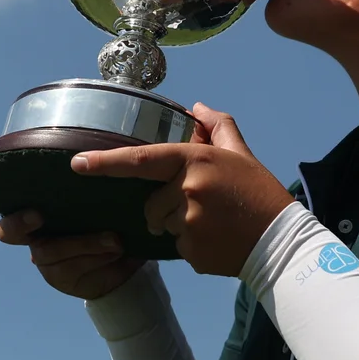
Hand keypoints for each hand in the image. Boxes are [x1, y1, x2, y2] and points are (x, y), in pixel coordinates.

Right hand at [0, 181, 143, 300]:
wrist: (129, 257)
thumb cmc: (108, 216)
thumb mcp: (102, 194)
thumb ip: (92, 174)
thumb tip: (89, 151)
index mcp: (37, 211)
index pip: (3, 196)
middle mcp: (34, 235)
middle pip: (9, 232)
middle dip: (18, 222)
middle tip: (38, 215)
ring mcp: (46, 261)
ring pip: (49, 252)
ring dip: (83, 244)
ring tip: (114, 239)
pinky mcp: (63, 279)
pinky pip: (73, 270)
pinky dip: (98, 259)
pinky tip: (118, 251)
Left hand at [69, 104, 293, 276]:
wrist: (281, 241)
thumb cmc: (259, 194)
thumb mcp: (240, 155)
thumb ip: (217, 127)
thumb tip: (195, 108)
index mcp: (195, 161)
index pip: (141, 159)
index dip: (105, 162)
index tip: (77, 163)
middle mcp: (187, 190)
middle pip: (152, 203)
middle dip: (167, 206)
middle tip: (202, 207)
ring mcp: (188, 223)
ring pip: (162, 225)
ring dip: (179, 225)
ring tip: (212, 223)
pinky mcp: (191, 251)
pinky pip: (176, 247)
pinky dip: (190, 245)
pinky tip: (215, 240)